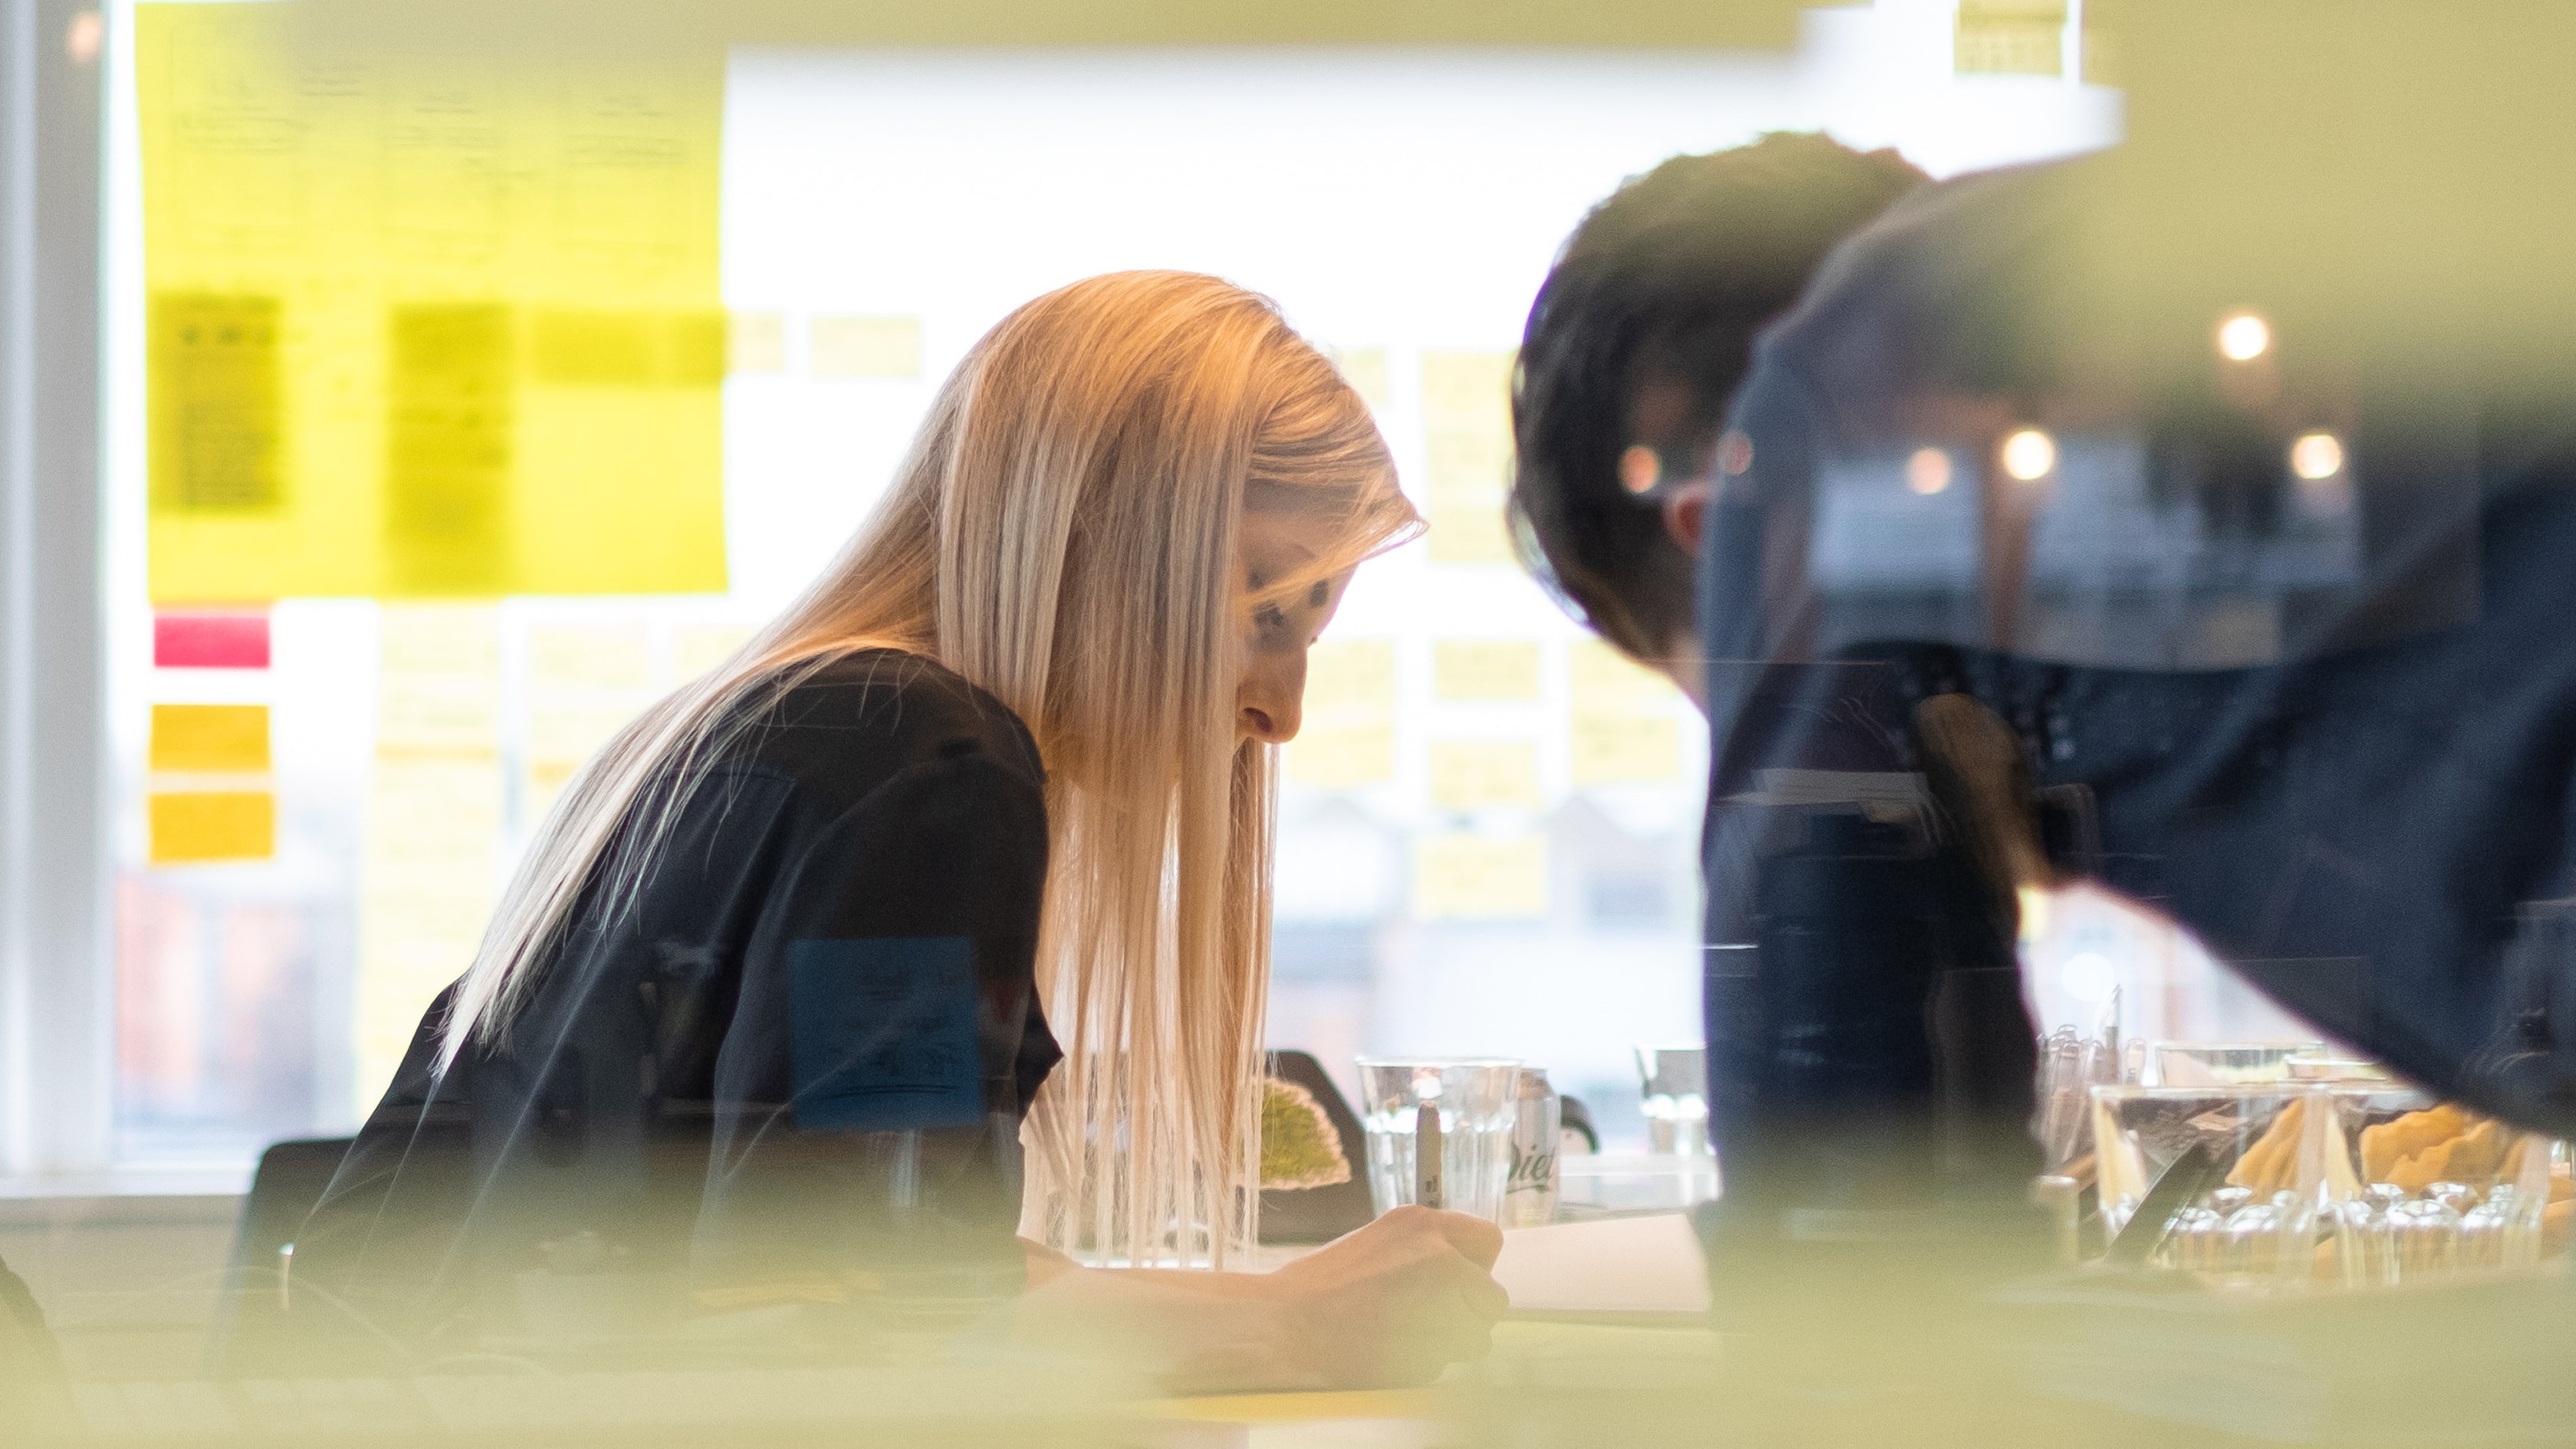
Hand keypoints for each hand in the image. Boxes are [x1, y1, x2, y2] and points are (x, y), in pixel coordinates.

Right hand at [1258, 1205, 1507, 1387]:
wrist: (1285, 1326)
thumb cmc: (1323, 1285)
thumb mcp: (1379, 1242)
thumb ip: (1427, 1250)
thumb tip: (1468, 1271)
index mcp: (1424, 1225)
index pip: (1489, 1240)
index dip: (1477, 1266)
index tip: (1461, 1282)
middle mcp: (1440, 1259)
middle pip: (1493, 1298)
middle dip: (1471, 1313)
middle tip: (1431, 1317)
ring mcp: (1438, 1307)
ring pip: (1477, 1339)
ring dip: (1451, 1345)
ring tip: (1402, 1335)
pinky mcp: (1428, 1352)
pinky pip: (1445, 1366)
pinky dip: (1421, 1365)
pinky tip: (1385, 1352)